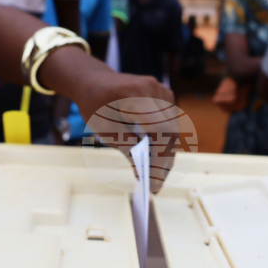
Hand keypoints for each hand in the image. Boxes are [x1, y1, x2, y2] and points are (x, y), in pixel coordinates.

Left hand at [72, 68, 180, 192]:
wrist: (94, 81)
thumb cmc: (95, 104)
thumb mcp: (104, 128)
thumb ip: (126, 147)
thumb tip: (144, 172)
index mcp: (136, 94)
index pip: (159, 130)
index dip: (160, 158)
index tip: (154, 182)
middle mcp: (154, 89)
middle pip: (169, 131)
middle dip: (164, 161)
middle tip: (156, 186)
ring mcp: (162, 91)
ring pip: (173, 130)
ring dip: (166, 155)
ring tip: (157, 178)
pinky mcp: (165, 97)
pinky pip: (170, 124)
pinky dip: (165, 143)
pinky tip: (158, 162)